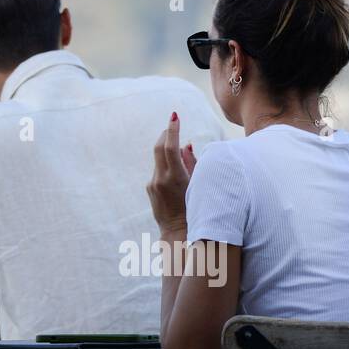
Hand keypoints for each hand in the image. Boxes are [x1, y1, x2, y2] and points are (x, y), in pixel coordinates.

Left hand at [146, 112, 195, 233]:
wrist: (178, 233)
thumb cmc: (196, 208)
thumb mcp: (198, 185)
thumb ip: (192, 163)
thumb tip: (186, 145)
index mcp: (175, 177)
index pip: (170, 147)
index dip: (172, 129)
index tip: (174, 115)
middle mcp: (160, 179)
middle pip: (158, 147)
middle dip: (165, 133)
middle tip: (173, 124)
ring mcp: (152, 184)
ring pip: (158, 159)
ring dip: (167, 151)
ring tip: (180, 149)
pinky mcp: (149, 188)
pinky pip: (158, 170)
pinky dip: (166, 164)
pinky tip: (176, 170)